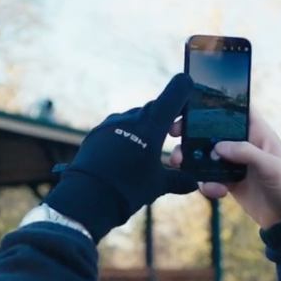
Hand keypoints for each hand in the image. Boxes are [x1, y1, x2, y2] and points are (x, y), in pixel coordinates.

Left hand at [45, 74, 199, 241]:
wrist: (87, 197)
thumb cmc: (128, 188)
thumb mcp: (158, 185)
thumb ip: (178, 180)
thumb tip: (194, 182)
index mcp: (151, 125)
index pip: (173, 95)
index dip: (183, 87)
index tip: (188, 83)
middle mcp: (131, 118)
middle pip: (154, 108)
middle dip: (165, 117)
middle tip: (173, 132)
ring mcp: (111, 124)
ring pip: (135, 118)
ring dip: (144, 128)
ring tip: (148, 149)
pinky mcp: (96, 133)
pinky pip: (117, 128)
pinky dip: (126, 136)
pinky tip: (126, 154)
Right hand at [169, 108, 280, 228]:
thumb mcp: (271, 166)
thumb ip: (245, 153)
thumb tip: (217, 148)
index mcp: (257, 132)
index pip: (234, 110)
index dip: (214, 104)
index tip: (190, 104)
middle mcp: (243, 144)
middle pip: (212, 130)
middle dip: (191, 132)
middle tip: (174, 133)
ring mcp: (234, 162)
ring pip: (205, 154)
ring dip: (191, 159)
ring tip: (179, 163)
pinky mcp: (228, 180)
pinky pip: (209, 177)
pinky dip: (206, 183)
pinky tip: (217, 191)